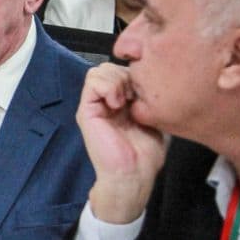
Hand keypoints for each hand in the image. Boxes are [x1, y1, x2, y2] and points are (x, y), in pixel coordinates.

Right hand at [76, 64, 166, 222]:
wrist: (134, 173)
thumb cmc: (145, 154)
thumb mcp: (153, 118)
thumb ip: (147, 99)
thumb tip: (153, 79)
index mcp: (120, 102)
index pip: (121, 70)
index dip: (135, 74)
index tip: (147, 92)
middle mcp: (105, 102)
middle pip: (109, 67)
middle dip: (126, 75)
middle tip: (136, 96)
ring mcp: (94, 106)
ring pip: (99, 71)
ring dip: (117, 80)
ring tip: (126, 100)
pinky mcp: (87, 111)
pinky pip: (92, 82)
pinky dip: (108, 87)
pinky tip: (117, 103)